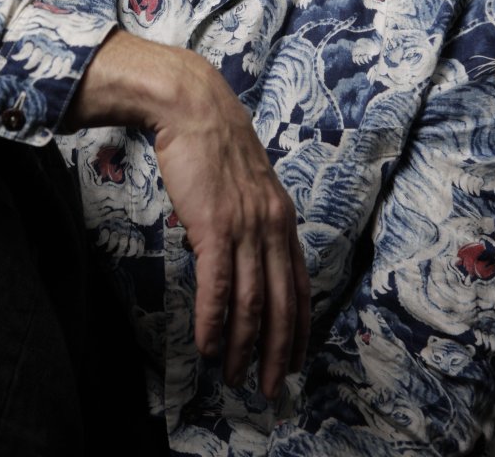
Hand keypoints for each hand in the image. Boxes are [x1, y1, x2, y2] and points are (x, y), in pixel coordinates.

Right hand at [153, 52, 309, 398]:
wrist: (194, 108)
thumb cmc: (213, 144)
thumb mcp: (244, 185)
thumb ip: (245, 221)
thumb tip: (221, 258)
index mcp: (283, 217)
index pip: (300, 284)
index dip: (300, 327)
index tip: (296, 359)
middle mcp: (272, 226)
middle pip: (283, 303)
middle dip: (278, 351)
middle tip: (269, 386)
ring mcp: (246, 227)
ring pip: (251, 301)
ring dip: (241, 345)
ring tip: (232, 373)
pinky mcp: (215, 226)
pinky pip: (217, 286)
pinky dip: (212, 321)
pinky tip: (205, 344)